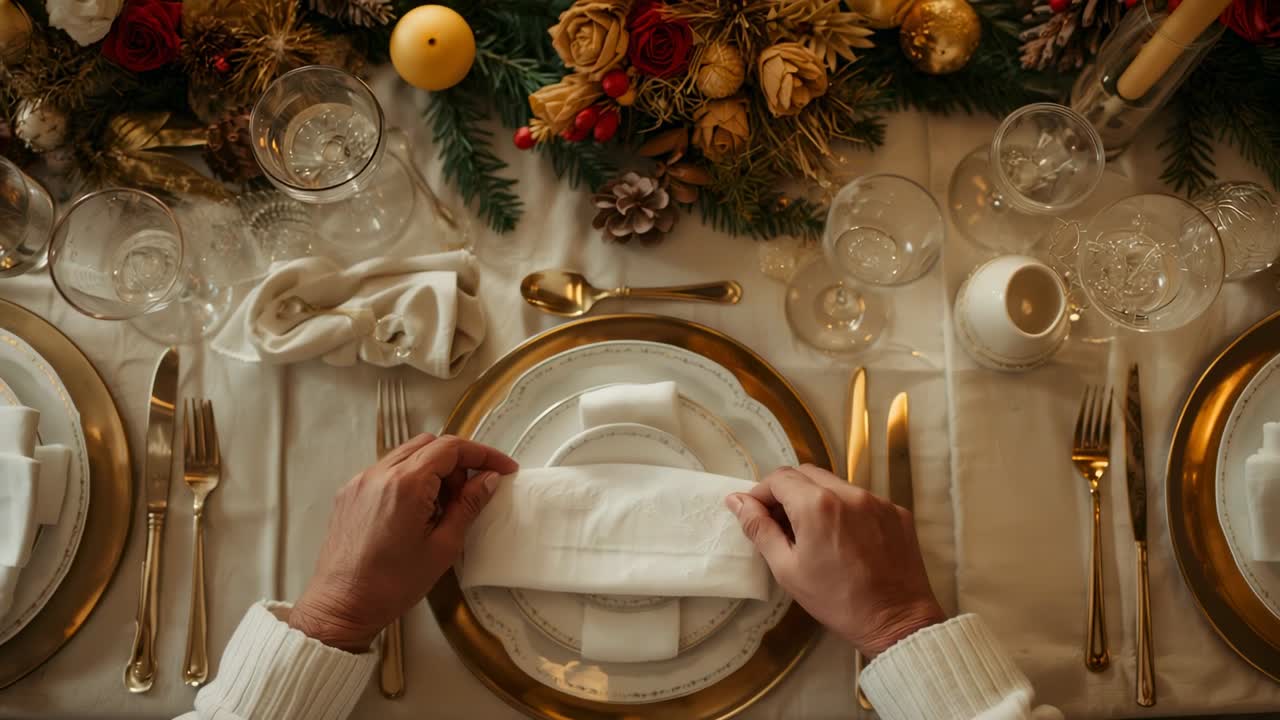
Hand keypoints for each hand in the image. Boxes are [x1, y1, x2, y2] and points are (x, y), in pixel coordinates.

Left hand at [289, 434, 517, 651]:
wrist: (341, 606)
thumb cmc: (392, 584)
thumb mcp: (443, 547)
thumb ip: (468, 506)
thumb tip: (488, 479)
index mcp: (406, 484)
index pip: (451, 448)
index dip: (483, 454)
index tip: (503, 468)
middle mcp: (380, 473)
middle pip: (429, 444)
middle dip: (458, 461)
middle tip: (471, 492)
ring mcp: (361, 481)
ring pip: (407, 454)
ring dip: (433, 469)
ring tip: (444, 506)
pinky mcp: (350, 493)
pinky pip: (387, 470)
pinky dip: (410, 478)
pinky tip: (417, 511)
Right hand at [726, 465, 944, 656]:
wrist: (896, 622)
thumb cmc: (837, 601)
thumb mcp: (787, 569)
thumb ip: (759, 529)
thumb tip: (737, 501)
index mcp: (817, 505)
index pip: (778, 478)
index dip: (761, 493)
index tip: (757, 514)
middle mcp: (849, 493)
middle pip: (806, 473)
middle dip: (787, 491)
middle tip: (781, 522)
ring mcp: (877, 500)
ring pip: (835, 484)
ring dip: (816, 498)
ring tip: (813, 532)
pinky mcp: (896, 512)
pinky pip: (861, 499)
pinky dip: (845, 509)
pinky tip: (845, 538)